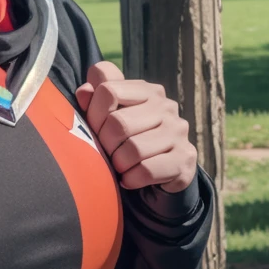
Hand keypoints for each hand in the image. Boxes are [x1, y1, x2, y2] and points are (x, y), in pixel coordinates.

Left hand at [74, 61, 197, 192]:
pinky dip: (131, 178)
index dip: (93, 113)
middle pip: (118, 123)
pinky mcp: (185, 159)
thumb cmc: (129, 137)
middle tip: (105, 152)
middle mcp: (166, 107)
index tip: (94, 128)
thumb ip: (95, 98)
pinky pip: (147, 170)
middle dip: (105, 143)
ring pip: (134, 149)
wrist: (162, 171)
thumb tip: (84, 92)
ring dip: (118, 163)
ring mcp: (178, 132)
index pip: (108, 91)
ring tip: (117, 166)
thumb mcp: (110, 114)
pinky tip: (129, 178)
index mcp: (147, 90)